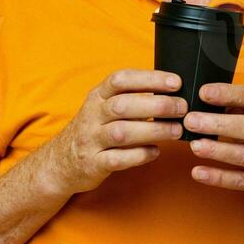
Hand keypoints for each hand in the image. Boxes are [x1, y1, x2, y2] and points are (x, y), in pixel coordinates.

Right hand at [46, 69, 186, 195]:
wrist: (61, 162)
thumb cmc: (95, 130)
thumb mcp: (104, 107)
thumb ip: (131, 98)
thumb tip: (171, 90)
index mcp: (97, 96)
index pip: (120, 80)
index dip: (149, 78)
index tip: (175, 82)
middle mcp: (91, 115)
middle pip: (122, 105)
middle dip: (157, 105)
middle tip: (182, 108)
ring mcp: (90, 140)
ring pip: (121, 132)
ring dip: (153, 130)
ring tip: (176, 130)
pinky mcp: (93, 164)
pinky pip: (117, 159)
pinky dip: (139, 155)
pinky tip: (155, 152)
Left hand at [183, 83, 243, 197]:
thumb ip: (235, 106)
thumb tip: (199, 101)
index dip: (229, 94)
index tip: (203, 92)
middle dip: (219, 124)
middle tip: (191, 121)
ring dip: (217, 151)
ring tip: (194, 145)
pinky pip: (240, 180)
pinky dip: (218, 177)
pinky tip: (198, 172)